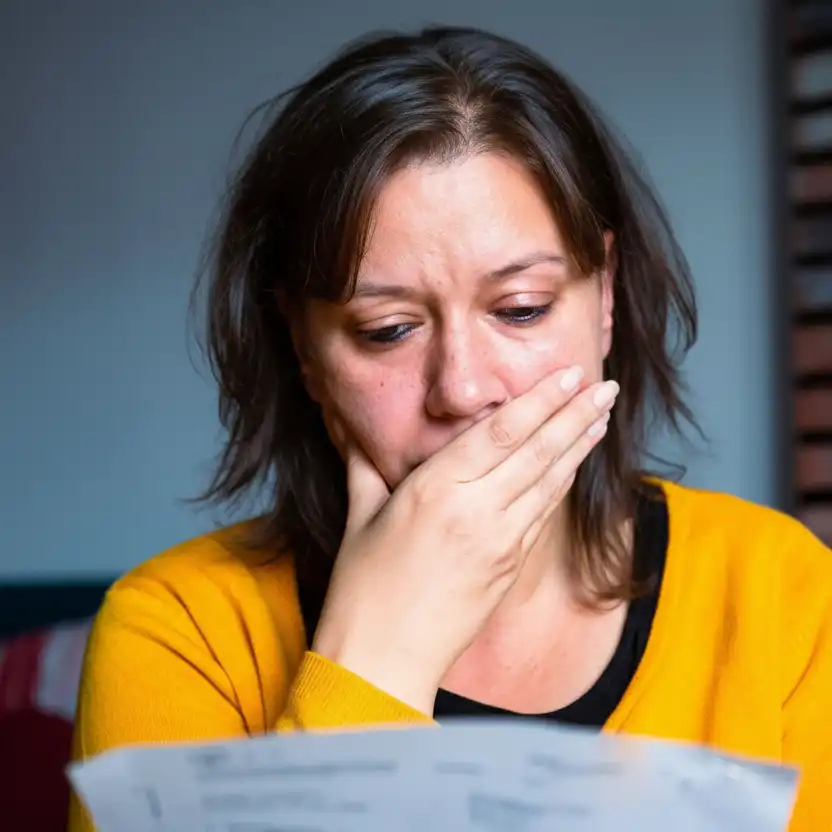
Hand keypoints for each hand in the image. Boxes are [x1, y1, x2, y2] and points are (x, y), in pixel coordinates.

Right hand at [311, 366, 618, 713]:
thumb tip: (349, 430)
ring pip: (550, 481)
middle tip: (606, 384)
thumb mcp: (360, 517)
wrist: (385, 660)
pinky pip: (543, 513)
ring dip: (580, 444)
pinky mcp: (510, 566)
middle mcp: (476, 510)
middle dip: (576, 413)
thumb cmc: (363, 590)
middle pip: (538, 451)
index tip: (569, 375)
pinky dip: (564, 482)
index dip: (540, 400)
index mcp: (434, 490)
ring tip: (603, 413)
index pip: (500, 432)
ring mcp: (500, 541)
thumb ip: (363, 466)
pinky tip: (576, 463)